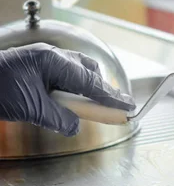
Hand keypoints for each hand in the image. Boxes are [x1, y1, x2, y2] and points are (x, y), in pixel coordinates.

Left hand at [0, 43, 135, 136]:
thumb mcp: (32, 109)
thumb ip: (60, 119)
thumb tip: (75, 126)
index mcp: (53, 62)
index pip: (91, 82)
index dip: (112, 97)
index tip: (129, 106)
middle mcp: (50, 58)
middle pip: (87, 71)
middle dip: (100, 90)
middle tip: (112, 108)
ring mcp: (41, 62)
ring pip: (74, 74)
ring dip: (83, 91)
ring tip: (87, 110)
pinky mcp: (34, 70)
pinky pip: (60, 79)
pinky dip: (68, 92)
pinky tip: (66, 105)